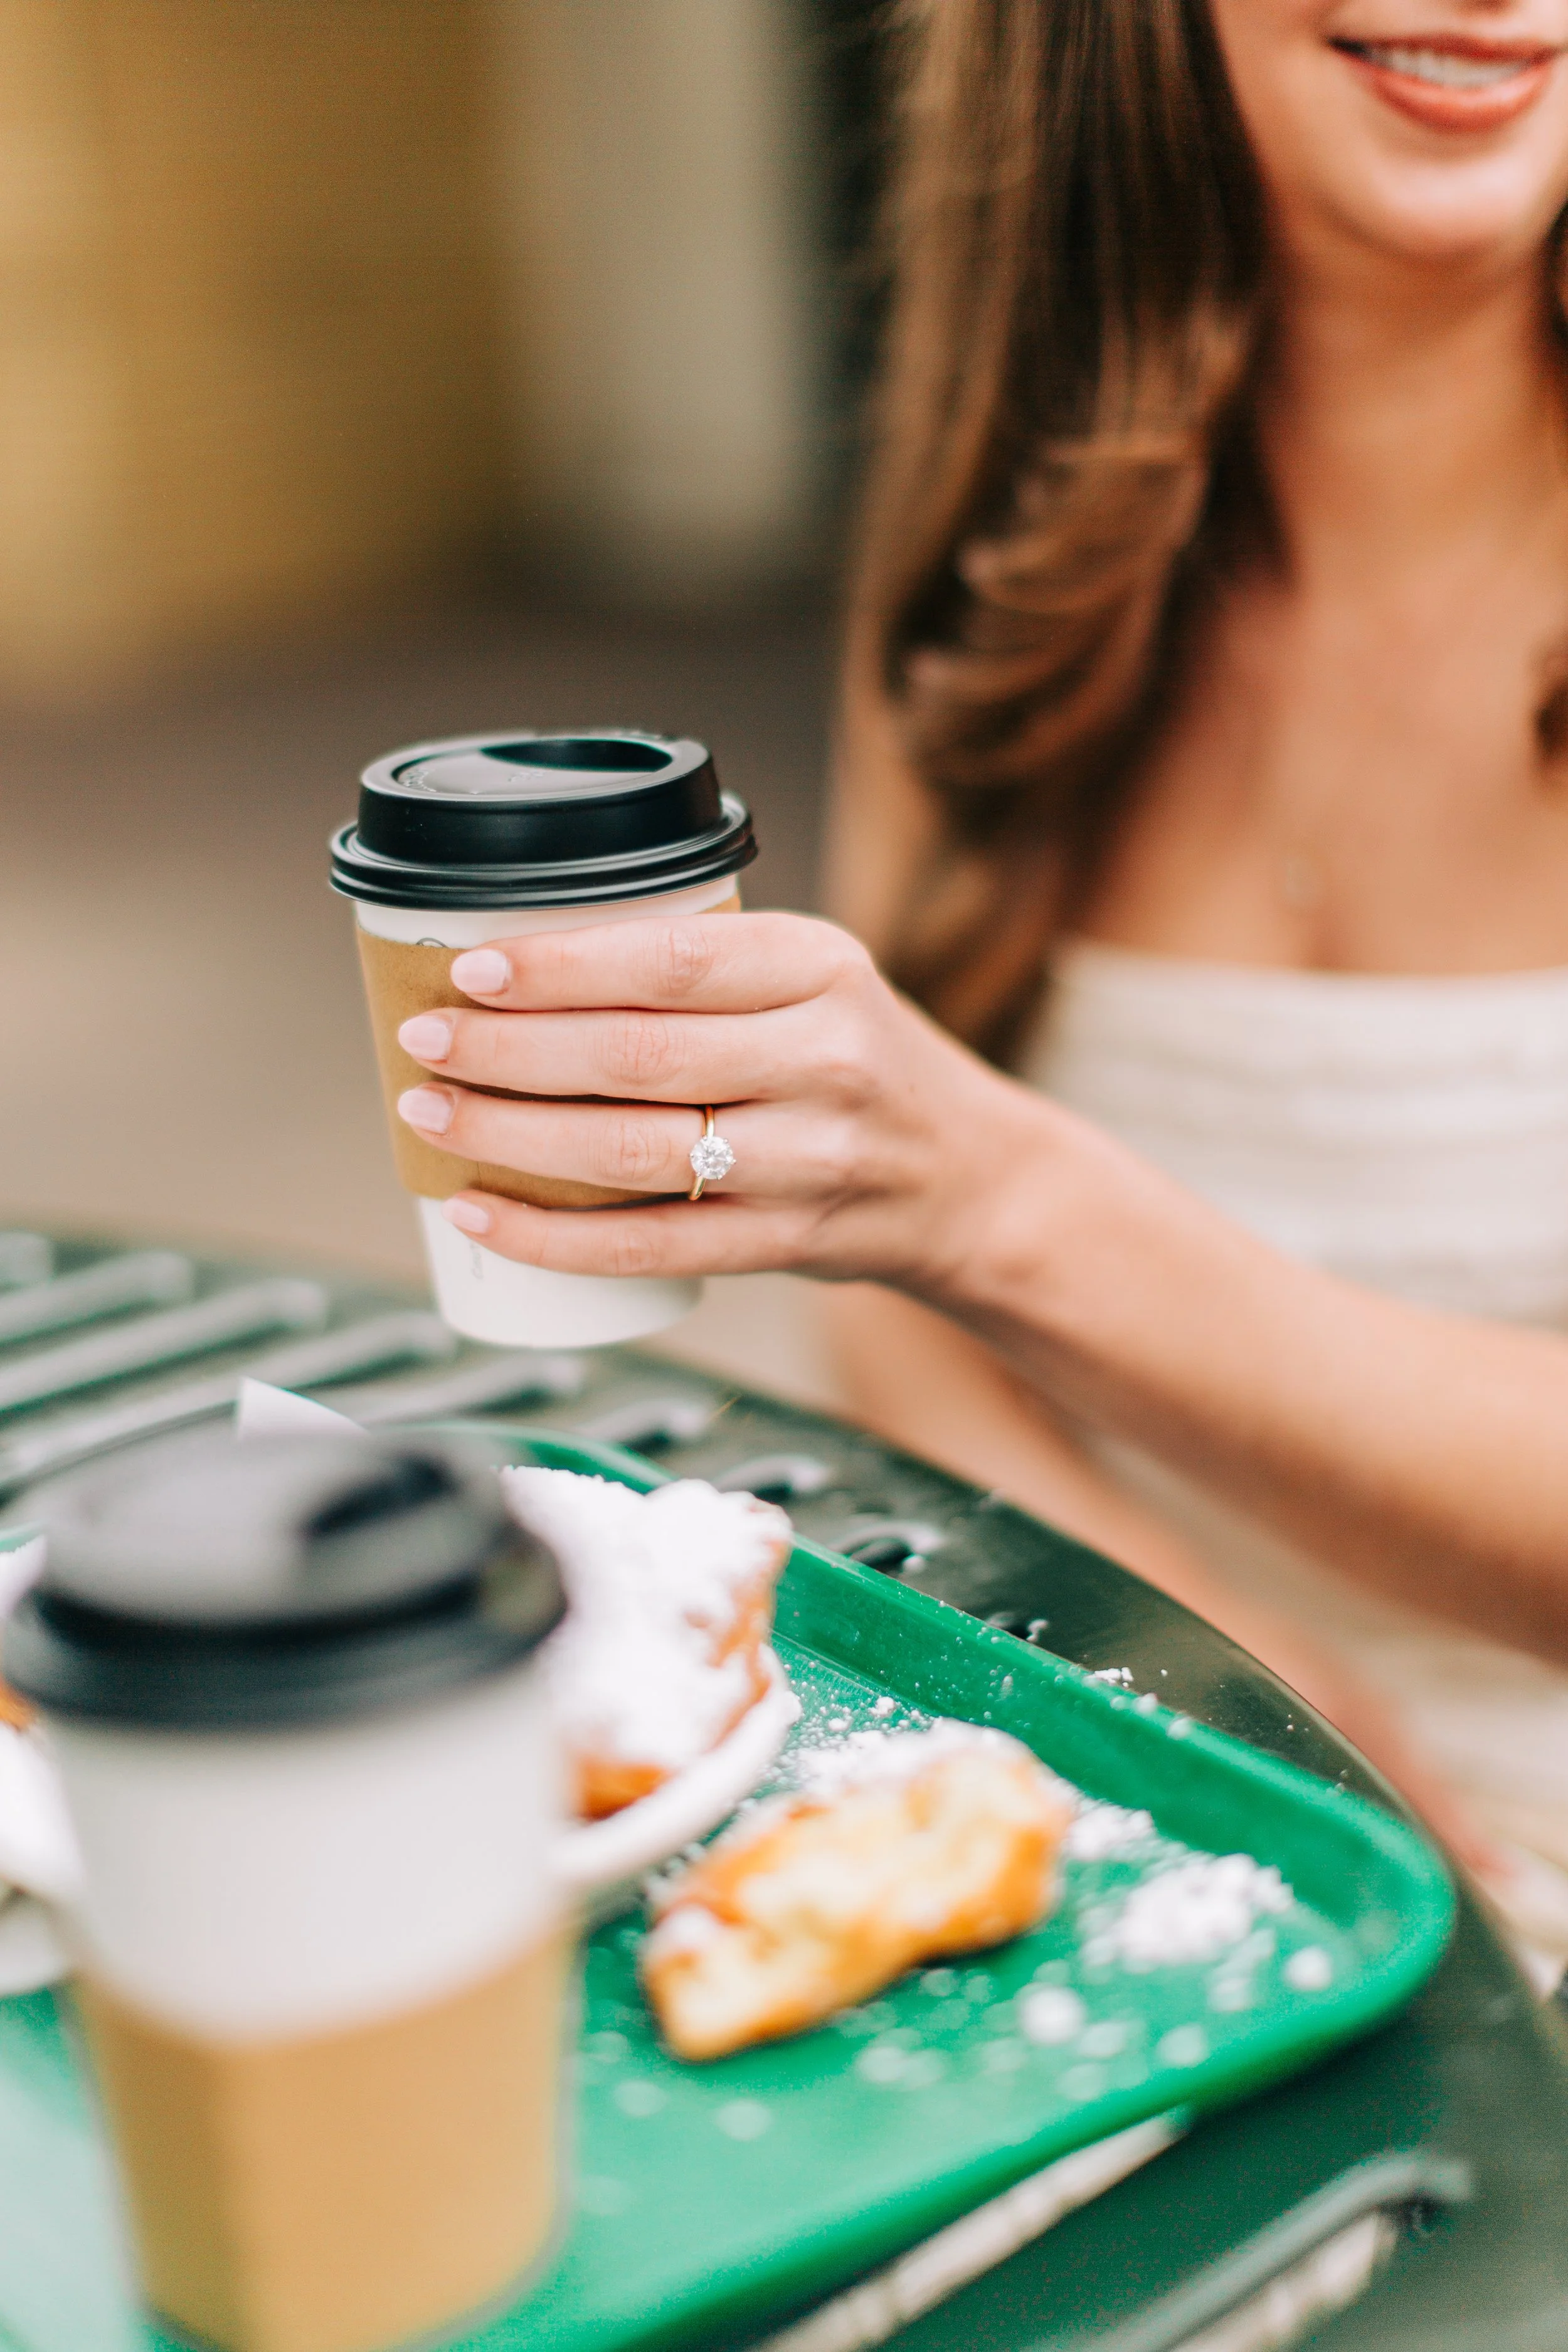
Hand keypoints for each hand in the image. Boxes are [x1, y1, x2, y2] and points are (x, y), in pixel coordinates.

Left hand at [392, 911, 1041, 1290]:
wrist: (970, 1179)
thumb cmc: (860, 1063)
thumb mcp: (814, 980)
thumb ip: (705, 968)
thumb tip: (522, 960)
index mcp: (821, 969)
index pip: (669, 961)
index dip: (557, 966)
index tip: (469, 969)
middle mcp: (823, 1060)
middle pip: (636, 1057)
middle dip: (508, 1049)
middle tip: (424, 1037)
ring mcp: (809, 1160)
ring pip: (634, 1152)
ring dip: (512, 1135)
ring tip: (431, 1114)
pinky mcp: (789, 1242)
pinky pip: (651, 1246)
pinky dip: (554, 1236)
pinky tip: (482, 1213)